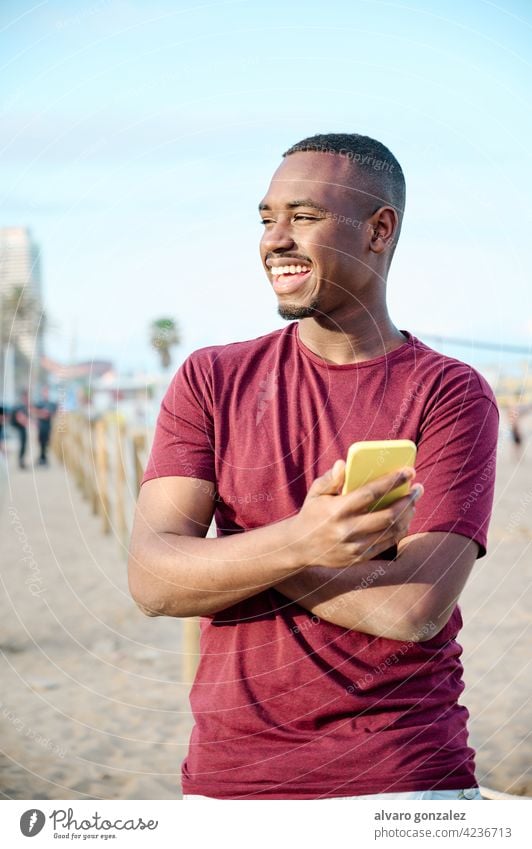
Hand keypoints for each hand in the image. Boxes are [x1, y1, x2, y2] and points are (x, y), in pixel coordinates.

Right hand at [291, 460, 423, 568]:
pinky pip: (387, 543)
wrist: (299, 547)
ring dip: (407, 515)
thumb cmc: (312, 513)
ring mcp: (354, 546)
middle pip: (387, 515)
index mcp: (336, 510)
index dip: (392, 481)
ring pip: (391, 531)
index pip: (370, 493)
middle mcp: (346, 530)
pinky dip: (399, 530)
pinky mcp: (359, 557)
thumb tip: (343, 464)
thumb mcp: (315, 493)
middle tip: (418, 488)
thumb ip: (330, 479)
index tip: (408, 471)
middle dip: (408, 500)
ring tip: (414, 502)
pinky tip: (404, 518)